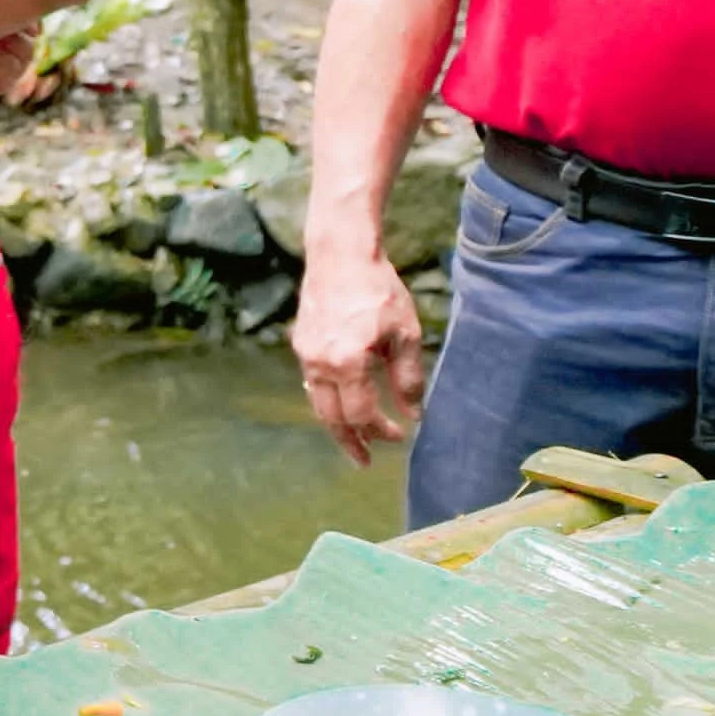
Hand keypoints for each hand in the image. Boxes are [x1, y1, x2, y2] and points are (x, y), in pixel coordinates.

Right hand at [293, 241, 427, 466]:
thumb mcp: (405, 333)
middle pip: (332, 418)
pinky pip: (313, 382)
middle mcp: (320, 364)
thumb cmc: (379, 290)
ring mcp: (306, 354)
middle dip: (350, 442)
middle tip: (365, 461)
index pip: (362, 414)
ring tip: (353, 438)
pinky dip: (328, 399)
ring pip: (318, 402)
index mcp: (348, 364)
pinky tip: (342, 401)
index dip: (381, 431)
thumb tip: (413, 414)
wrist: (340, 254)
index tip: (400, 436)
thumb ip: (408, 378)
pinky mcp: (301, 343)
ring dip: (336, 424)